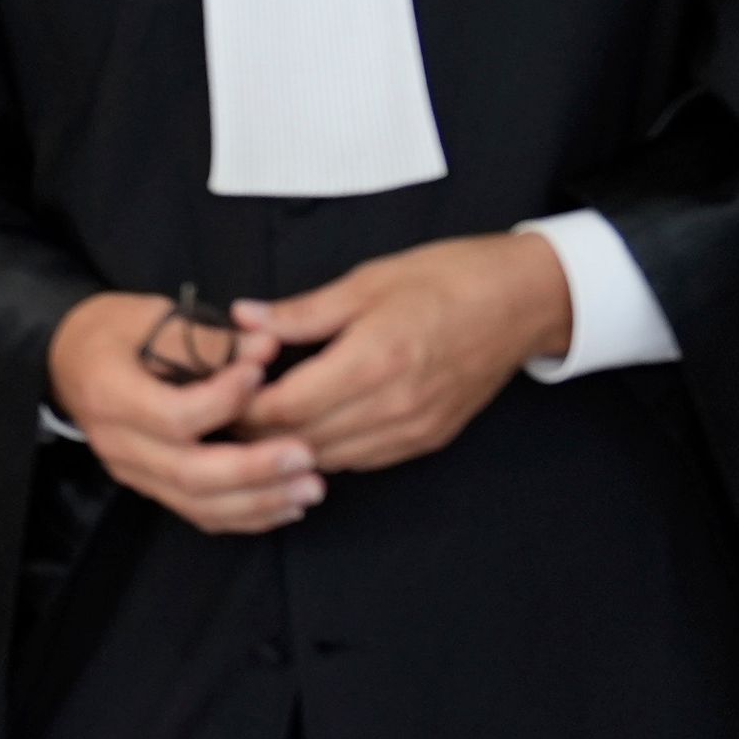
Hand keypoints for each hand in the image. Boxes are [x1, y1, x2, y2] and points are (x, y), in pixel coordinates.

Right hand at [46, 290, 315, 534]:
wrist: (69, 359)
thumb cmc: (112, 331)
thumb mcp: (151, 316)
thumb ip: (208, 339)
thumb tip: (267, 347)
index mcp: (111, 394)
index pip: (173, 415)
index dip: (223, 401)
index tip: (262, 375)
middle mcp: (118, 443)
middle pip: (190, 472)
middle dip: (254, 469)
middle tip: (305, 456)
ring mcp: (133, 472)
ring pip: (198, 503)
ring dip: (259, 501)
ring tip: (309, 489)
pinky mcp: (150, 486)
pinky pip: (198, 512)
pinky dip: (245, 515)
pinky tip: (286, 505)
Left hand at [231, 232, 571, 474]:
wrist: (522, 301)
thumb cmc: (446, 279)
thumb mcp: (367, 282)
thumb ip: (301, 312)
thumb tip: (242, 319)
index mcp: (373, 360)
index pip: (285, 407)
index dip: (241, 408)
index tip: (216, 394)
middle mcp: (394, 405)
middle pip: (301, 441)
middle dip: (255, 434)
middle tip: (221, 414)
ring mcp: (413, 428)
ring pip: (329, 459)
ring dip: (289, 447)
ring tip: (257, 424)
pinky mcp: (428, 439)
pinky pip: (362, 460)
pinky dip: (328, 449)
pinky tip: (310, 428)